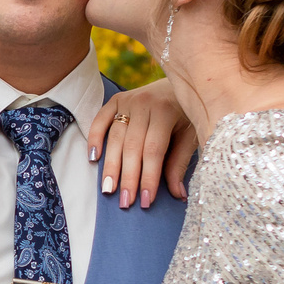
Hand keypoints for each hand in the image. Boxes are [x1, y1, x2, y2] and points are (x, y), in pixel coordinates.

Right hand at [87, 80, 197, 206]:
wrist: (181, 81)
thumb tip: (178, 195)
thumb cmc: (187, 112)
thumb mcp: (190, 135)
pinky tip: (93, 159)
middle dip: (128, 177)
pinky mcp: (116, 99)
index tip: (145, 201)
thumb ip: (180, 163)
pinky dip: (94, 138)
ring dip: (110, 166)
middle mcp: (145, 103)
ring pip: (115, 137)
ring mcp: (128, 100)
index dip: (148, 177)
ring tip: (108, 190)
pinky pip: (100, 119)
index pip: (153, 151)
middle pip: (132, 146)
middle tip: (125, 202)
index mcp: (166, 111)